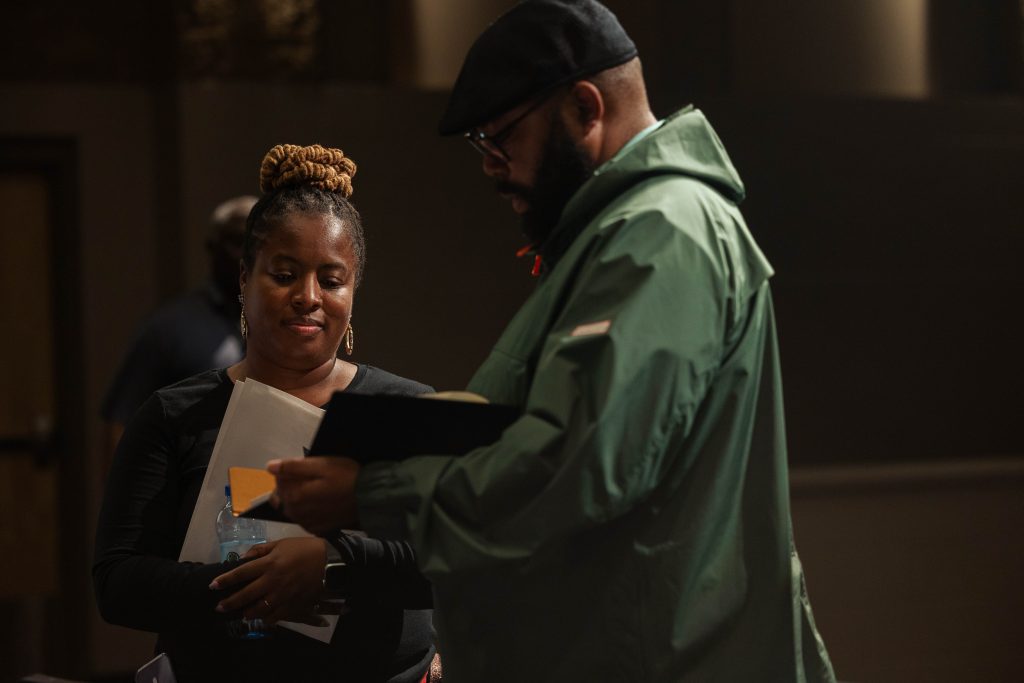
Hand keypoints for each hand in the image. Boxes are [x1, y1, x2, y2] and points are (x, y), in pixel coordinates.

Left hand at [210, 537, 326, 623]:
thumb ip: (261, 550)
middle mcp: (272, 581)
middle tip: (219, 607)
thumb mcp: (282, 543)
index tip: (213, 586)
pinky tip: (262, 617)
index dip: (225, 580)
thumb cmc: (304, 549)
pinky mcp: (292, 605)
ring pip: (258, 609)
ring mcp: (282, 595)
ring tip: (242, 613)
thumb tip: (243, 558)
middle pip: (246, 595)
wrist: (329, 562)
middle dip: (230, 603)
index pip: (241, 573)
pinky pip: (275, 617)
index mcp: (269, 564)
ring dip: (247, 612)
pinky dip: (266, 618)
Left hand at [268, 457, 360, 534]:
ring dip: (299, 498)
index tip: (304, 467)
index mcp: (295, 496)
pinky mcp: (318, 528)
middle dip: (292, 485)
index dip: (289, 471)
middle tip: (313, 478)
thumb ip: (293, 466)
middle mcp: (297, 513)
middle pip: (283, 496)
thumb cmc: (348, 478)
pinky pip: (304, 518)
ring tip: (318, 489)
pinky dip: (308, 510)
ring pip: (293, 508)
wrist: (370, 498)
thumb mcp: (321, 465)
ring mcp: (307, 523)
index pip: (278, 481)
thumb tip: (270, 467)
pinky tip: (322, 503)